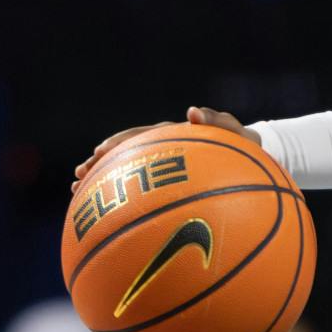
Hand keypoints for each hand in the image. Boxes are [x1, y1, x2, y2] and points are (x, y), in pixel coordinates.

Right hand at [73, 106, 256, 184]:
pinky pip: (140, 193)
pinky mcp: (167, 185)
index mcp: (174, 137)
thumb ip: (220, 121)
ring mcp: (163, 168)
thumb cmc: (248, 151)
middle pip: (123, 154)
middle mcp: (163, 151)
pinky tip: (104, 220)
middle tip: (78, 175)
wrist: (254, 167)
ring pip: (126, 172)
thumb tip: (192, 112)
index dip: (118, 144)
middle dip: (99, 163)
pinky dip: (120, 201)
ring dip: (101, 180)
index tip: (98, 153)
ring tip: (77, 191)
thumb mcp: (241, 135)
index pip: (139, 137)